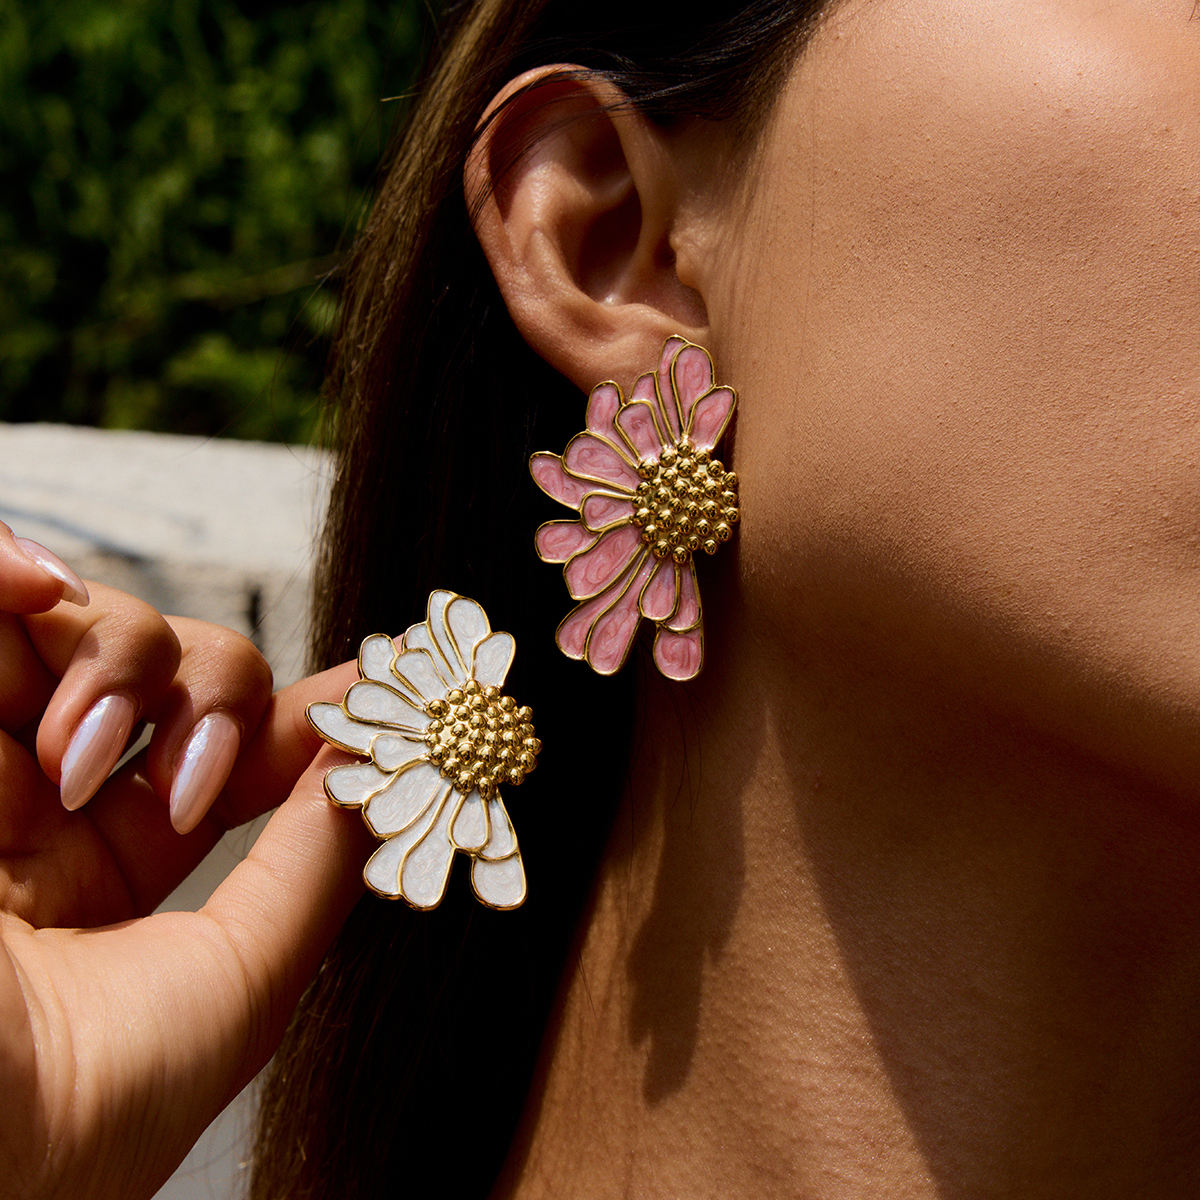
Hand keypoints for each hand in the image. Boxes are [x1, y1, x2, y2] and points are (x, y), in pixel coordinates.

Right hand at [0, 525, 366, 1198]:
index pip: (225, 759)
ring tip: (78, 755)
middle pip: (172, 677)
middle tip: (192, 779)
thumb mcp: (232, 987)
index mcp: (106, 882)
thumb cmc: (66, 1117)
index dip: (305, 714)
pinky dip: (11, 567)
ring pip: (89, 628)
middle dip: (209, 695)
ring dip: (117, 659)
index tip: (388, 670)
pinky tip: (37, 588)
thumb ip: (313, 866)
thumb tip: (380, 763)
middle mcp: (36, 812)